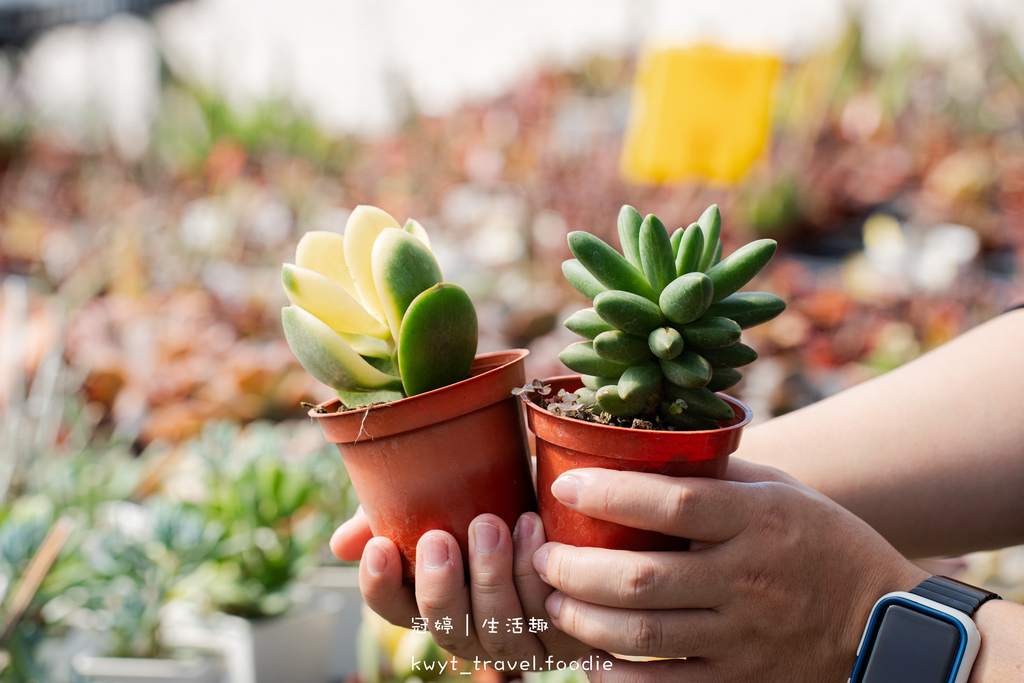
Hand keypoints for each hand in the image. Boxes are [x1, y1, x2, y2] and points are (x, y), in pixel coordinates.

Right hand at [330, 508, 587, 669]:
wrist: (568, 488)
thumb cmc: (500, 492)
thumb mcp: (444, 494)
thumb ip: (392, 513)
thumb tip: (342, 544)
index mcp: (439, 601)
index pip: (397, 611)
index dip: (381, 588)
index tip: (380, 546)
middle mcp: (477, 631)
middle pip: (447, 630)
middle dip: (442, 587)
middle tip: (441, 538)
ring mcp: (522, 640)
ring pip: (499, 628)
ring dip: (493, 576)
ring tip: (492, 523)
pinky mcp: (568, 634)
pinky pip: (549, 616)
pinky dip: (538, 571)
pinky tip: (534, 526)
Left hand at [532, 459, 928, 681]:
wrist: (883, 621)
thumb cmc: (820, 540)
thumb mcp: (780, 491)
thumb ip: (717, 474)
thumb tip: (644, 449)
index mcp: (759, 519)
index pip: (675, 502)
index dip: (612, 494)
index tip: (564, 485)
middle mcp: (749, 576)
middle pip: (643, 576)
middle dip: (576, 567)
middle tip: (543, 557)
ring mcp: (745, 636)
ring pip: (645, 635)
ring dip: (586, 620)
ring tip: (554, 602)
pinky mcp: (743, 680)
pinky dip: (619, 678)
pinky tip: (591, 661)